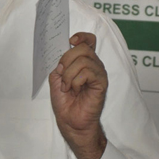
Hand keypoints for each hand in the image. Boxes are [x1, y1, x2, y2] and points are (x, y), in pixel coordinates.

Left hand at [48, 32, 107, 158]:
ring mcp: (99, 74)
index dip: (81, 36)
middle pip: (83, 48)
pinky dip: (75, 80)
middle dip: (67, 60)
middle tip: (62, 75)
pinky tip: (75, 90)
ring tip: (68, 87)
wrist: (70, 121)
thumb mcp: (57, 78)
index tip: (71, 41)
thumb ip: (61, 64)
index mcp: (84, 62)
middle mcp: (93, 65)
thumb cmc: (65, 102)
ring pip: (83, 60)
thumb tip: (64, 56)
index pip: (89, 40)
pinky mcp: (101, 83)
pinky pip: (87, 72)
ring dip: (69, 74)